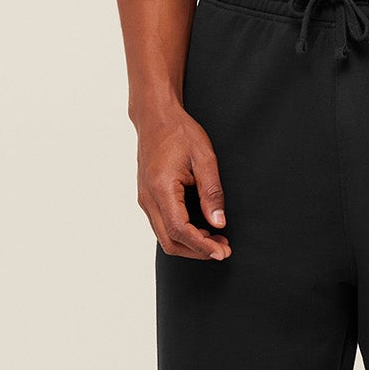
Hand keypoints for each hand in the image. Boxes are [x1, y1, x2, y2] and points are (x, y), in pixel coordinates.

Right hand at [138, 110, 230, 260]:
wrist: (155, 118)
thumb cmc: (179, 132)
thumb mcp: (204, 158)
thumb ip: (212, 192)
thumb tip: (219, 223)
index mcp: (161, 188)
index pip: (180, 230)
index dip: (202, 246)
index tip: (222, 251)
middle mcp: (148, 198)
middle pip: (169, 241)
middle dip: (197, 251)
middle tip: (223, 249)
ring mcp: (145, 199)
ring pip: (164, 237)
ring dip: (190, 244)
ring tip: (217, 240)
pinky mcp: (147, 198)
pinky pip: (162, 226)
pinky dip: (181, 234)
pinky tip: (202, 229)